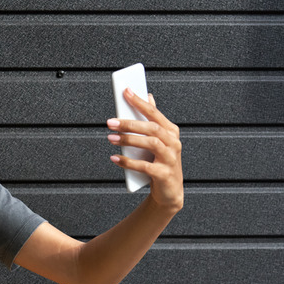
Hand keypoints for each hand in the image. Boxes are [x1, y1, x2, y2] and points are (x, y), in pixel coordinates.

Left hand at [107, 88, 183, 212]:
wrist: (169, 191)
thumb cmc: (159, 162)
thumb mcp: (157, 141)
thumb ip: (152, 120)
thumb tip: (148, 96)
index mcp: (171, 132)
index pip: (154, 113)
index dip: (140, 102)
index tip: (126, 91)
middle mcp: (174, 143)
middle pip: (151, 128)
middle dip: (130, 123)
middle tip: (110, 122)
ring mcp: (171, 159)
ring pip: (151, 144)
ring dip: (129, 140)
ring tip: (110, 138)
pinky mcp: (164, 175)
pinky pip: (145, 166)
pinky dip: (128, 162)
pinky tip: (115, 158)